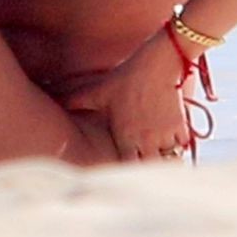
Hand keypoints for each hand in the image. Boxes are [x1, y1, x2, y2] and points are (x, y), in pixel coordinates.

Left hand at [60, 32, 191, 161]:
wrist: (158, 63)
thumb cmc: (127, 77)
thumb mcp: (99, 90)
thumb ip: (77, 100)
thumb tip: (54, 97)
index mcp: (126, 138)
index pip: (127, 169)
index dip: (128, 172)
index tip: (127, 170)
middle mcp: (146, 141)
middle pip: (151, 169)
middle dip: (149, 169)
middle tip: (147, 166)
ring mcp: (164, 135)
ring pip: (168, 159)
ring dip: (165, 158)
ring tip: (162, 155)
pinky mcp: (180, 127)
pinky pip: (182, 146)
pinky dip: (179, 146)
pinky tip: (174, 141)